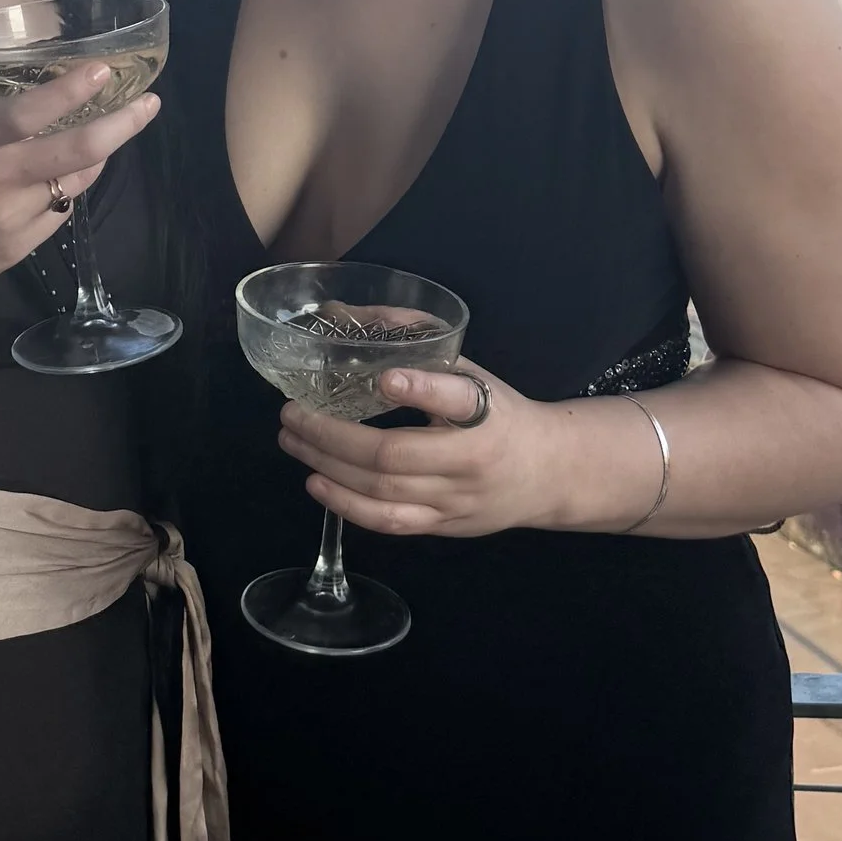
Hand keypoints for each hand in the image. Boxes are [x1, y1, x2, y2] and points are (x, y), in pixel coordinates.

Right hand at [0, 49, 159, 345]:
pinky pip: (56, 216)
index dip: (70, 91)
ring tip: (111, 131)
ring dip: (97, 156)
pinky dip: (66, 191)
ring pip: (73, 185)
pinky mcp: (14, 253)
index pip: (28, 113)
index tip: (103, 71)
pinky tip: (65, 176)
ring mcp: (9, 221)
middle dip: (121, 126)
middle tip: (150, 104)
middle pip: (74, 152)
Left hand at [276, 360, 581, 539]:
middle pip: (394, 456)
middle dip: (332, 435)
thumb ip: (412, 338)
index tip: (385, 377)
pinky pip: (390, 524)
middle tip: (293, 412)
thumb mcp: (471, 368)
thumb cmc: (500, 412)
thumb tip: (339, 315)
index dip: (420, 389)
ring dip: (328, 466)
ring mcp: (455, 499)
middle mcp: (470, 460)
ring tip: (292, 441)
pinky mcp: (443, 525)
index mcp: (485, 411)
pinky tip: (317, 482)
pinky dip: (347, 506)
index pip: (456, 400)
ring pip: (383, 493)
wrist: (548, 472)